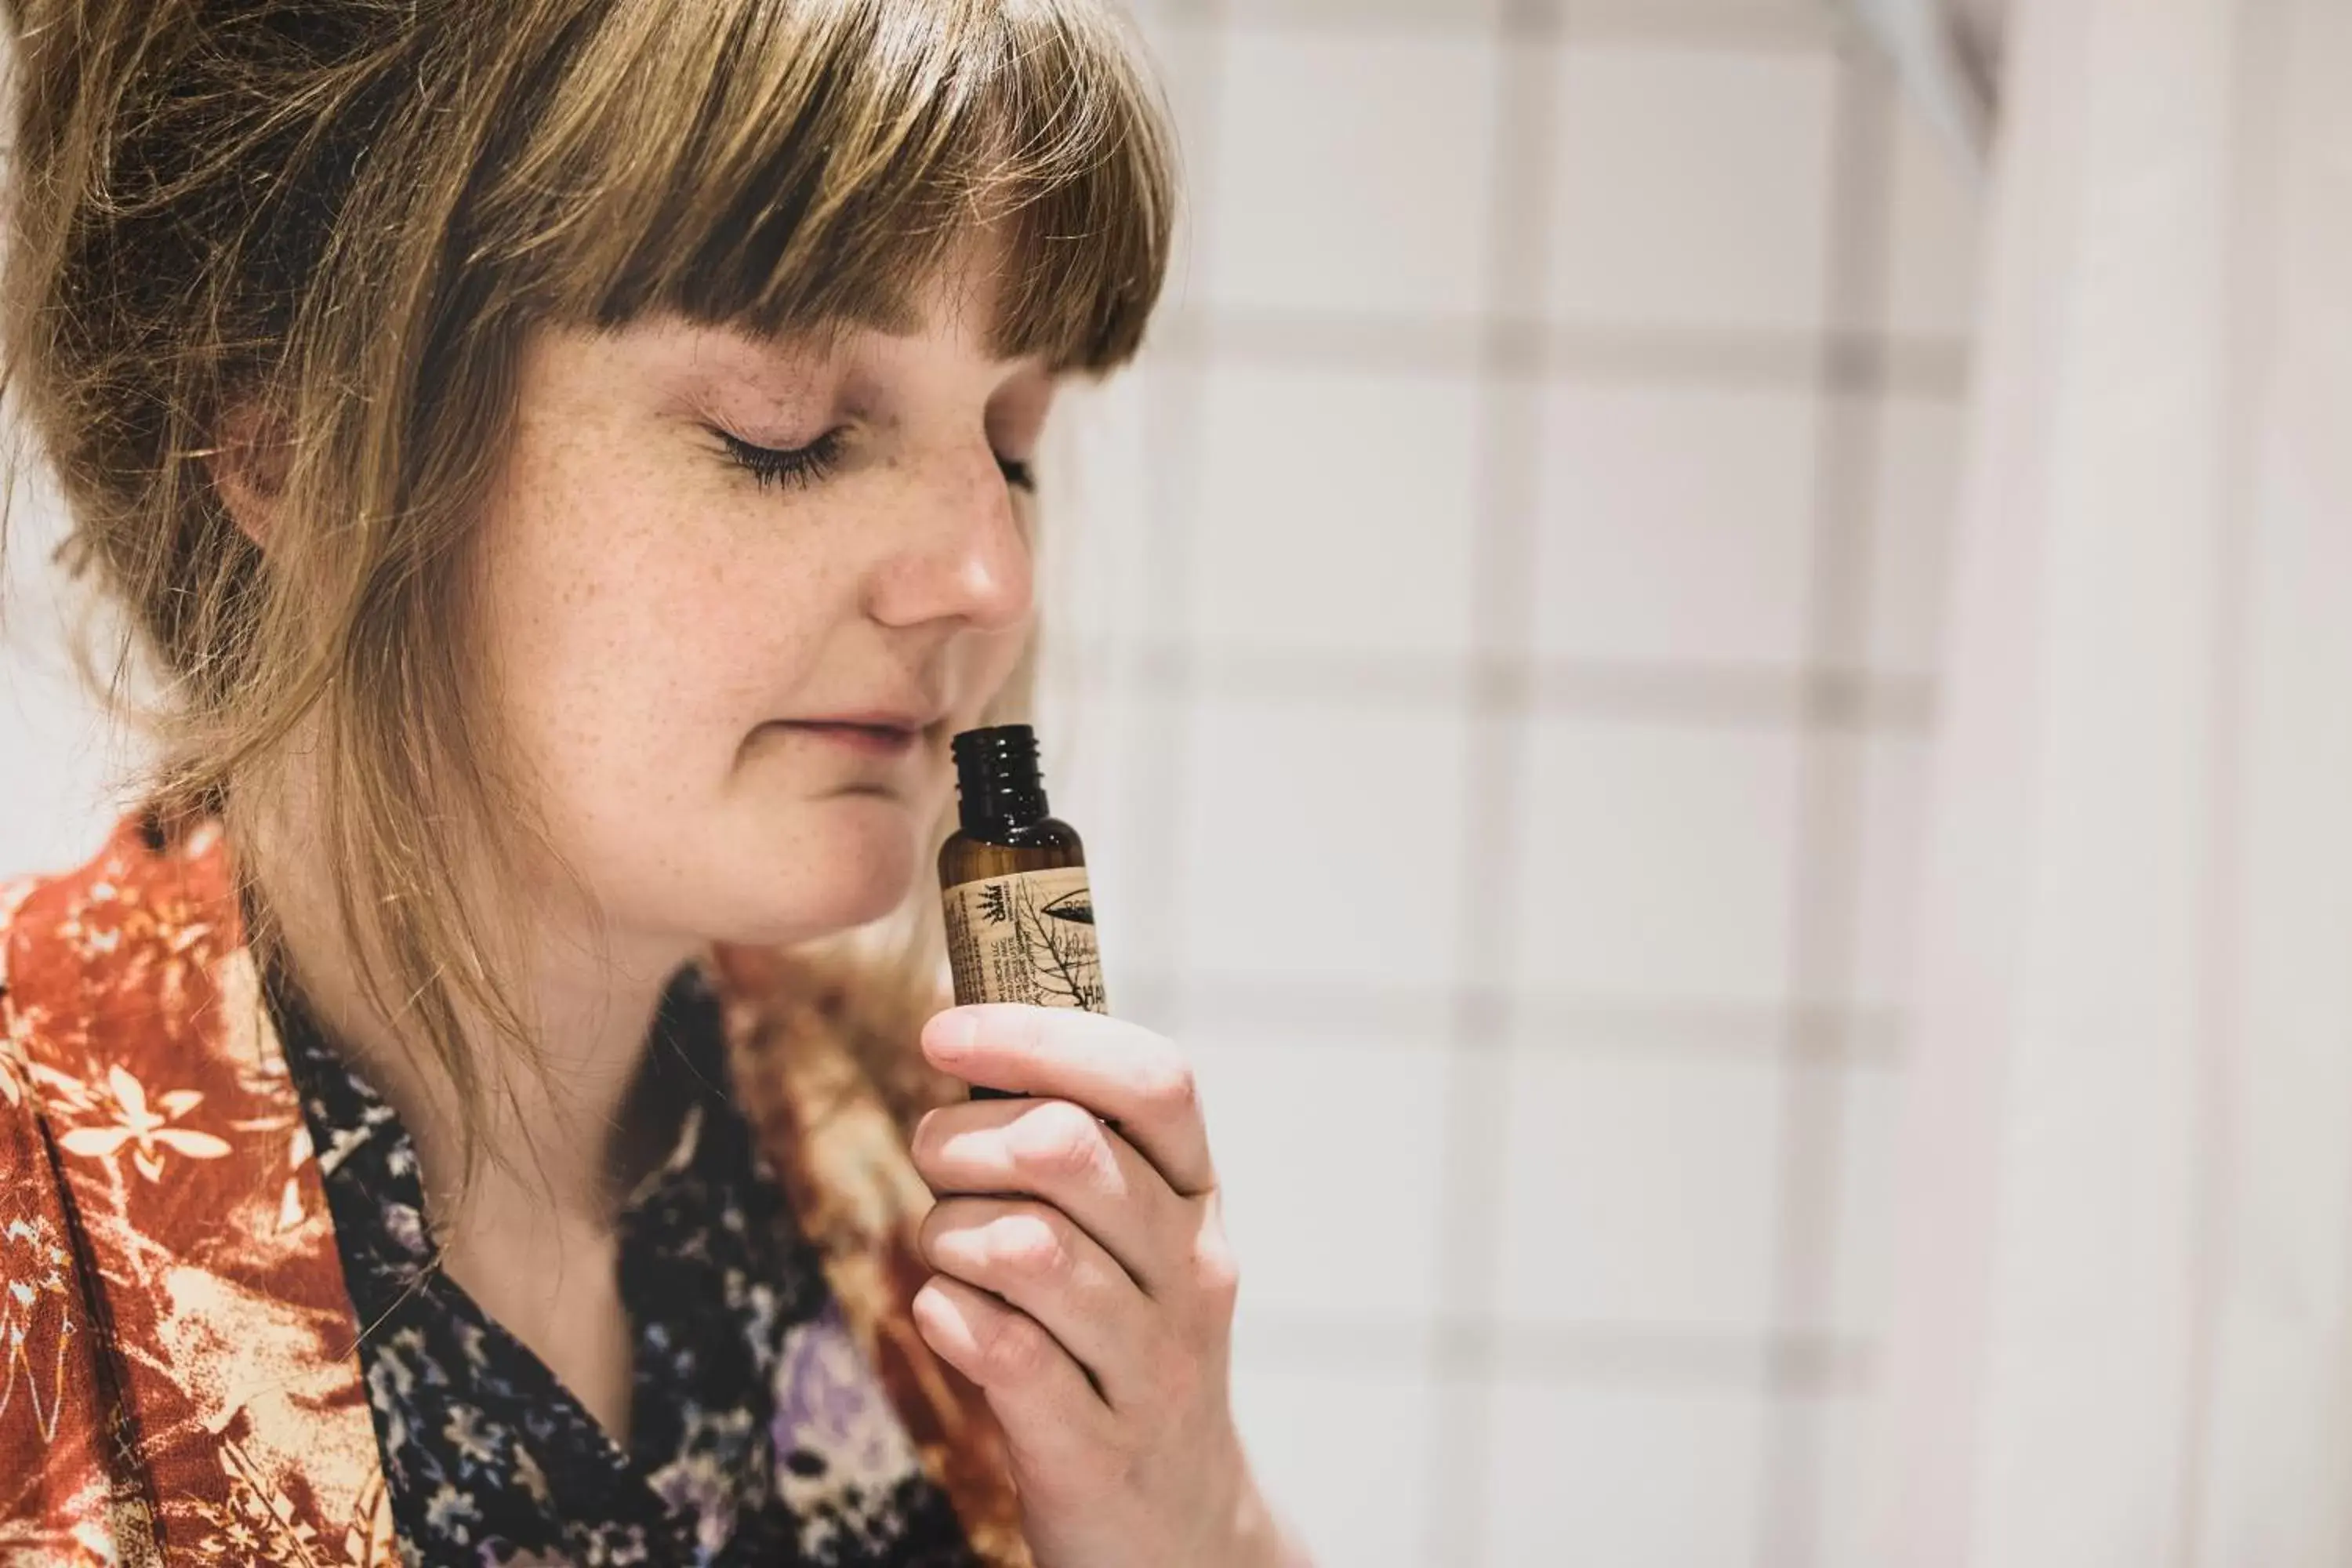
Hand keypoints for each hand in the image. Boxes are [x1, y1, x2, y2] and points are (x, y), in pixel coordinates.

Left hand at [909, 1004, 1306, 1567]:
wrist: (1178, 1526)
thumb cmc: (1118, 1343)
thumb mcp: (1125, 1235)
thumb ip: (1067, 1137)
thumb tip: (962, 1025)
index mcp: (1195, 1195)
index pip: (1153, 1079)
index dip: (1039, 1037)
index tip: (943, 1031)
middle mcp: (1189, 1268)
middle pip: (1065, 1148)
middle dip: (961, 1140)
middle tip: (937, 1166)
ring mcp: (1151, 1361)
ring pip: (1024, 1245)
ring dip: (948, 1233)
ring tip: (947, 1252)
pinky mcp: (1095, 1445)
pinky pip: (1005, 1350)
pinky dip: (949, 1315)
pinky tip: (946, 1312)